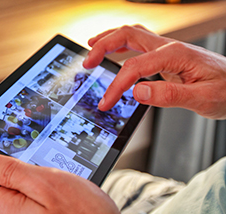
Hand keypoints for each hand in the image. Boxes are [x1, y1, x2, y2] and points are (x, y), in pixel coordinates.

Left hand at [0, 153, 124, 213]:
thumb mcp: (47, 184)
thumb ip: (12, 173)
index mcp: (8, 208)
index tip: (7, 151)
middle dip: (12, 166)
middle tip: (36, 162)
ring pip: (13, 186)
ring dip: (28, 174)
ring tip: (49, 173)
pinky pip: (28, 194)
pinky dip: (38, 182)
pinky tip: (55, 183)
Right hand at [83, 25, 225, 119]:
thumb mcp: (202, 98)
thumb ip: (169, 94)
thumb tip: (138, 92)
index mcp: (175, 54)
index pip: (134, 67)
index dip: (116, 86)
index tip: (106, 102)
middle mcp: (168, 47)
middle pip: (127, 35)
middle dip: (103, 46)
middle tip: (87, 61)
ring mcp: (167, 49)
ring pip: (131, 35)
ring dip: (109, 40)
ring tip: (92, 49)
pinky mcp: (166, 56)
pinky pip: (138, 44)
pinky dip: (121, 46)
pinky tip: (115, 53)